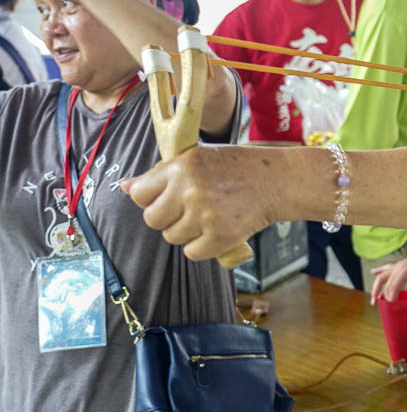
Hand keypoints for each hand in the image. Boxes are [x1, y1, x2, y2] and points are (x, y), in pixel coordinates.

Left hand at [121, 146, 276, 260]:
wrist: (277, 180)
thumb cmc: (237, 167)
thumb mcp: (198, 158)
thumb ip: (161, 174)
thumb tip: (124, 187)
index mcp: (182, 166)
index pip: (140, 194)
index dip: (152, 199)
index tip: (168, 198)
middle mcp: (190, 189)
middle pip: (153, 220)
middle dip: (168, 218)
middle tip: (189, 210)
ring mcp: (206, 214)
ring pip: (173, 237)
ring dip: (187, 232)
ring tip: (209, 216)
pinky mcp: (222, 235)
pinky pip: (193, 252)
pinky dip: (203, 247)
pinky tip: (217, 230)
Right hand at [371, 248, 406, 308]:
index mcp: (406, 270)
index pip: (393, 286)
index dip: (391, 298)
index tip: (392, 308)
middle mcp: (399, 266)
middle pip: (385, 282)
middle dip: (381, 295)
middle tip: (380, 306)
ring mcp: (399, 265)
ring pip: (383, 275)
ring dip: (376, 286)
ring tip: (374, 299)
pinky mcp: (401, 265)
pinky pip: (387, 267)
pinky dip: (379, 270)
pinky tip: (373, 271)